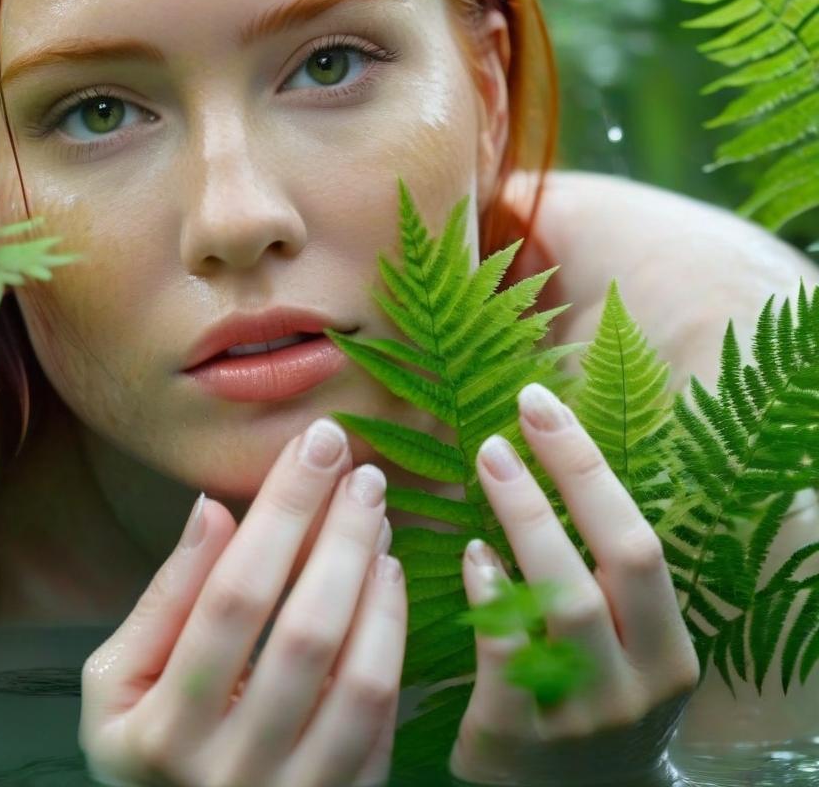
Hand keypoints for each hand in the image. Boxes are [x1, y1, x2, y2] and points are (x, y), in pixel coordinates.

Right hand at [78, 418, 407, 786]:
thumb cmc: (144, 744)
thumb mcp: (117, 680)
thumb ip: (164, 600)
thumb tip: (211, 510)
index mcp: (157, 730)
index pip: (232, 596)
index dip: (281, 511)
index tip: (315, 443)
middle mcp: (227, 773)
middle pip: (304, 631)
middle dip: (341, 535)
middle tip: (362, 471)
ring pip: (358, 680)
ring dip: (378, 586)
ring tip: (381, 520)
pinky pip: (384, 720)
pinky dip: (394, 640)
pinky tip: (389, 580)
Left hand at [449, 383, 700, 785]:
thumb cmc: (588, 696)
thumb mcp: (619, 644)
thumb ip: (597, 574)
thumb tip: (546, 455)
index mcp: (669, 650)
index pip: (639, 541)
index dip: (591, 470)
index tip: (543, 406)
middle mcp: (639, 682)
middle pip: (614, 561)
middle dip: (565, 481)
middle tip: (507, 426)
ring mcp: (583, 715)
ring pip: (562, 602)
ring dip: (524, 521)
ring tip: (490, 462)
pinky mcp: (520, 737)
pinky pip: (506, 653)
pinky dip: (491, 593)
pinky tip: (473, 554)